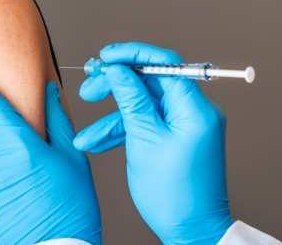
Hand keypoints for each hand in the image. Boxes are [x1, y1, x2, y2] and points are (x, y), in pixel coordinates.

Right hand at [73, 42, 232, 244]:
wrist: (192, 231)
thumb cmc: (175, 194)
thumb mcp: (144, 140)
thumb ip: (131, 98)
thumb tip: (119, 69)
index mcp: (194, 107)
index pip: (165, 62)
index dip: (132, 54)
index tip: (106, 56)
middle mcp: (194, 111)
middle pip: (150, 80)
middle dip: (116, 83)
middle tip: (89, 86)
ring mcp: (185, 124)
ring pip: (143, 103)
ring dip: (113, 113)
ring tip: (86, 126)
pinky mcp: (176, 137)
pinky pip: (147, 123)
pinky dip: (122, 130)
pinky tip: (96, 142)